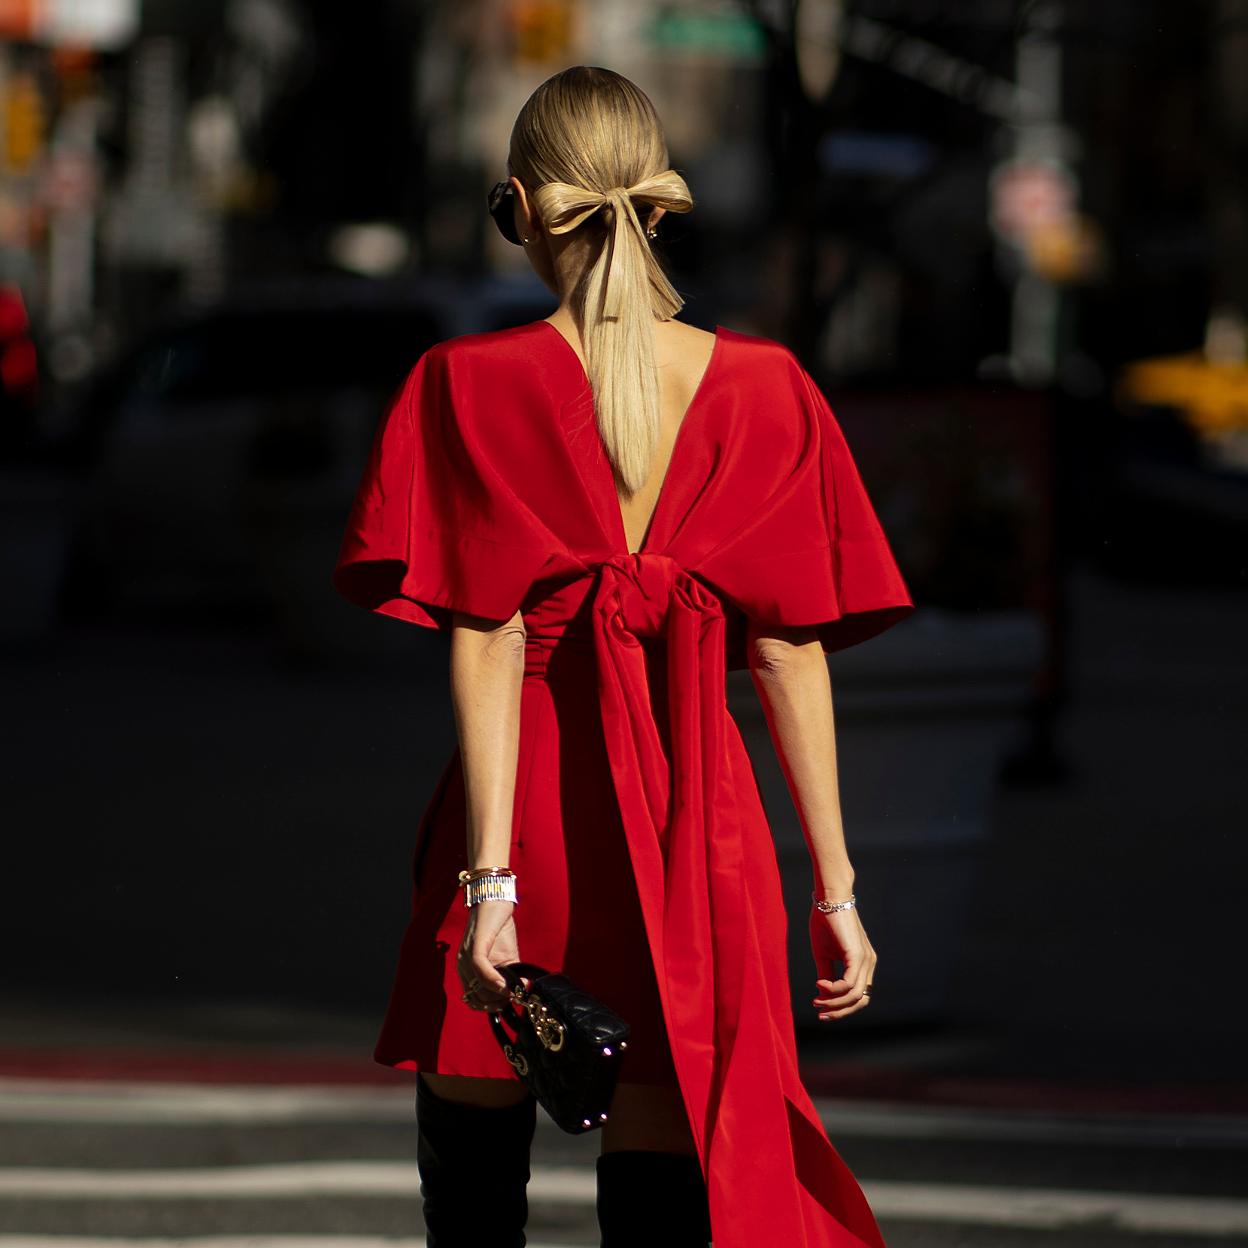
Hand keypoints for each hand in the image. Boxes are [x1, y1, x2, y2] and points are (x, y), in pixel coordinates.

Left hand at [457, 899, 518, 1011]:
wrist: (495, 901)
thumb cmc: (500, 929)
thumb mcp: (507, 957)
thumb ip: (511, 976)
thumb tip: (524, 992)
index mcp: (467, 971)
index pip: (474, 1000)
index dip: (491, 1007)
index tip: (507, 1005)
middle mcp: (463, 965)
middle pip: (477, 997)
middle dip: (496, 1002)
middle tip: (513, 997)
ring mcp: (467, 955)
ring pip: (478, 986)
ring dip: (497, 993)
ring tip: (513, 991)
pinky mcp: (476, 944)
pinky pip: (480, 968)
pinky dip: (492, 980)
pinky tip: (505, 984)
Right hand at [810, 905, 875, 1020]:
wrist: (829, 899)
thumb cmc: (825, 923)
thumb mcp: (823, 955)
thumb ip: (826, 975)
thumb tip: (823, 996)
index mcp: (862, 964)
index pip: (858, 996)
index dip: (842, 1008)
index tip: (821, 1009)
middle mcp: (868, 964)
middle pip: (860, 1000)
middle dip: (840, 1012)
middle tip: (820, 1014)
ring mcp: (866, 960)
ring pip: (854, 995)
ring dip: (834, 1002)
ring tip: (816, 1000)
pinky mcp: (858, 955)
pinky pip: (849, 983)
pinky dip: (834, 988)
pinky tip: (820, 984)